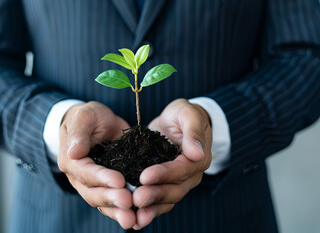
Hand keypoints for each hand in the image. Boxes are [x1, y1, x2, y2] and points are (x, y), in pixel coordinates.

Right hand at [57, 101, 135, 228]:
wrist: (97, 122)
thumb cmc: (88, 117)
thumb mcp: (84, 116)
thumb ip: (78, 133)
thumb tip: (74, 152)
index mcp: (71, 160)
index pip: (86, 173)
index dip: (102, 178)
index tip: (120, 181)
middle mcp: (80, 177)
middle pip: (93, 193)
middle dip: (111, 199)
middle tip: (128, 202)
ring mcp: (94, 184)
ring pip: (103, 203)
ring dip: (117, 212)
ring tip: (133, 219)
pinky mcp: (108, 186)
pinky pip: (114, 203)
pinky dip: (124, 211)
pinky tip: (138, 218)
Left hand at [132, 99, 211, 229]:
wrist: (177, 122)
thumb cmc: (183, 115)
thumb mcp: (187, 113)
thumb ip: (193, 130)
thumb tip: (196, 152)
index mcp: (198, 158)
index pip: (182, 169)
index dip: (165, 174)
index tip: (145, 176)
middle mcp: (190, 174)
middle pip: (175, 189)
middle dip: (155, 195)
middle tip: (136, 198)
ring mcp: (179, 182)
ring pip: (167, 199)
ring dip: (151, 208)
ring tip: (135, 216)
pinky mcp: (165, 184)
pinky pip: (160, 201)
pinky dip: (149, 211)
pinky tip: (135, 219)